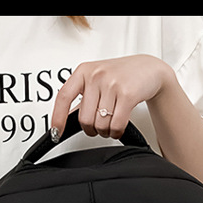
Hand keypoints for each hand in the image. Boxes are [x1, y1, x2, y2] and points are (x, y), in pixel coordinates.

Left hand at [51, 55, 173, 139]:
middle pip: (84, 119)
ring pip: (100, 125)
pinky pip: (116, 125)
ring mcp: (111, 84)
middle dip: (92, 129)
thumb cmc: (121, 75)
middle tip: (99, 126)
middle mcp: (96, 75)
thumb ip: (84, 97)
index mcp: (84, 71)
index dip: (58, 117)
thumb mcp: (97, 79)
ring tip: (111, 124)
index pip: (64, 96)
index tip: (55, 132)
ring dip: (106, 132)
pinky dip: (116, 132)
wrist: (148, 69)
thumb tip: (66, 120)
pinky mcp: (127, 94)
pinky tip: (118, 128)